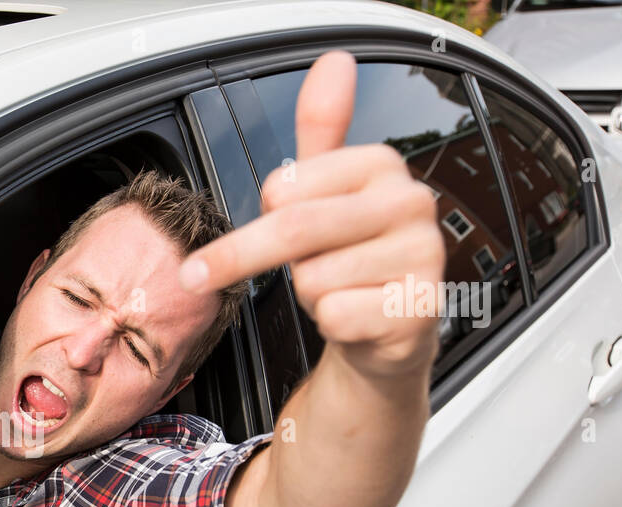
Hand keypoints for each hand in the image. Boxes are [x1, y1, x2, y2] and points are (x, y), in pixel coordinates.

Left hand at [180, 50, 444, 379]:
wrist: (387, 327)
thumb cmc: (349, 255)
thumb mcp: (326, 189)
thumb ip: (321, 129)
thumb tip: (333, 63)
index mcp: (382, 166)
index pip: (283, 189)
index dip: (264, 216)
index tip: (270, 222)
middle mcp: (411, 203)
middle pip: (293, 230)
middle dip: (242, 257)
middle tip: (198, 276)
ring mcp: (422, 257)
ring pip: (313, 280)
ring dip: (309, 294)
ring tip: (338, 288)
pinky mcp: (419, 308)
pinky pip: (336, 316)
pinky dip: (331, 324)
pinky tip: (356, 316)